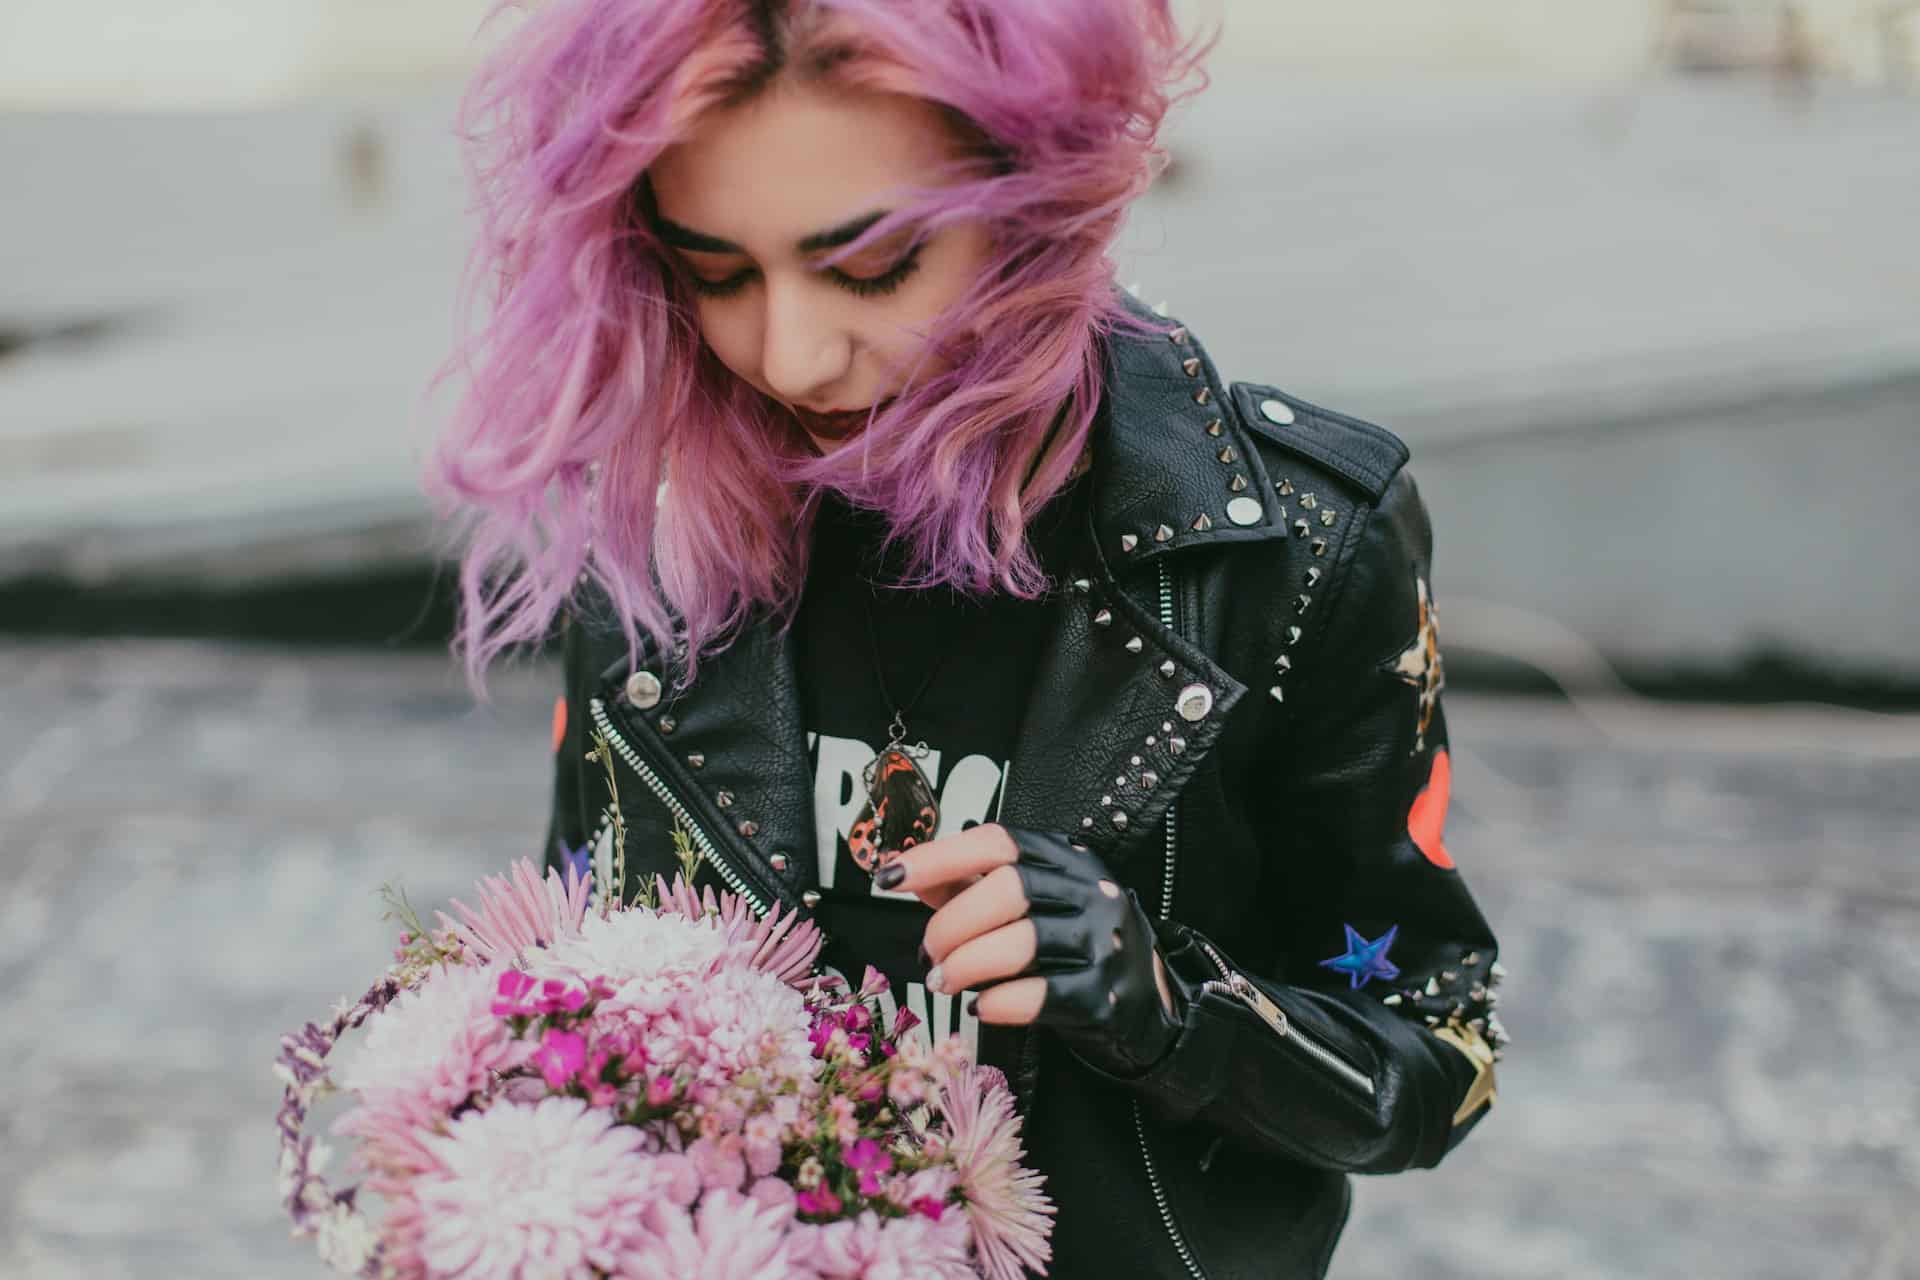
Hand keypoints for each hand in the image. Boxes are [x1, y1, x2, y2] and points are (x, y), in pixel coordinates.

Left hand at [876, 823, 1182, 1075]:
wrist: (1148, 1007)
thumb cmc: (1075, 947)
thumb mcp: (1034, 903)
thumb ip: (971, 885)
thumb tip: (907, 874)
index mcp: (1069, 859)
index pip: (998, 841)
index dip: (939, 856)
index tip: (891, 876)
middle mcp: (1092, 893)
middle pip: (1007, 889)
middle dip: (951, 924)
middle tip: (929, 953)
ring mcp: (1105, 944)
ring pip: (1020, 943)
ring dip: (964, 965)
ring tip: (943, 980)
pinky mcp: (1104, 995)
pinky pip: (1037, 996)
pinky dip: (996, 1002)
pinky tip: (981, 1004)